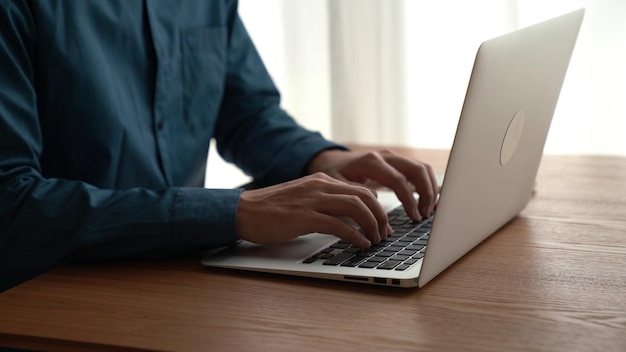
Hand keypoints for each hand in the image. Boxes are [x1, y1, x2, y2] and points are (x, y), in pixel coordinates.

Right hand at [236, 173, 392, 247]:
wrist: (244, 211)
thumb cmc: (271, 210)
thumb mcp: (303, 198)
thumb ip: (324, 202)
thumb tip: (349, 217)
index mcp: (321, 181)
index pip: (360, 189)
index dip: (377, 207)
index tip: (382, 224)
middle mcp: (320, 186)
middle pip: (364, 196)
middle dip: (380, 216)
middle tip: (384, 234)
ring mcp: (313, 200)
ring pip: (356, 207)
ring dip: (371, 226)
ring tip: (375, 240)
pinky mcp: (305, 217)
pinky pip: (339, 225)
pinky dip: (355, 236)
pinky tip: (360, 245)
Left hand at [306, 149, 438, 220]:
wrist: (332, 161)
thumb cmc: (334, 174)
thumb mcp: (338, 187)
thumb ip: (356, 198)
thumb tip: (376, 216)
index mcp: (371, 162)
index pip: (399, 180)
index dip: (409, 200)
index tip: (414, 217)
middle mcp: (385, 156)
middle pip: (417, 169)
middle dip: (426, 193)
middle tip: (425, 214)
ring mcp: (393, 158)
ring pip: (422, 168)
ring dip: (430, 189)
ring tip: (427, 210)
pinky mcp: (397, 163)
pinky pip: (418, 171)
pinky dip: (427, 184)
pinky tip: (427, 202)